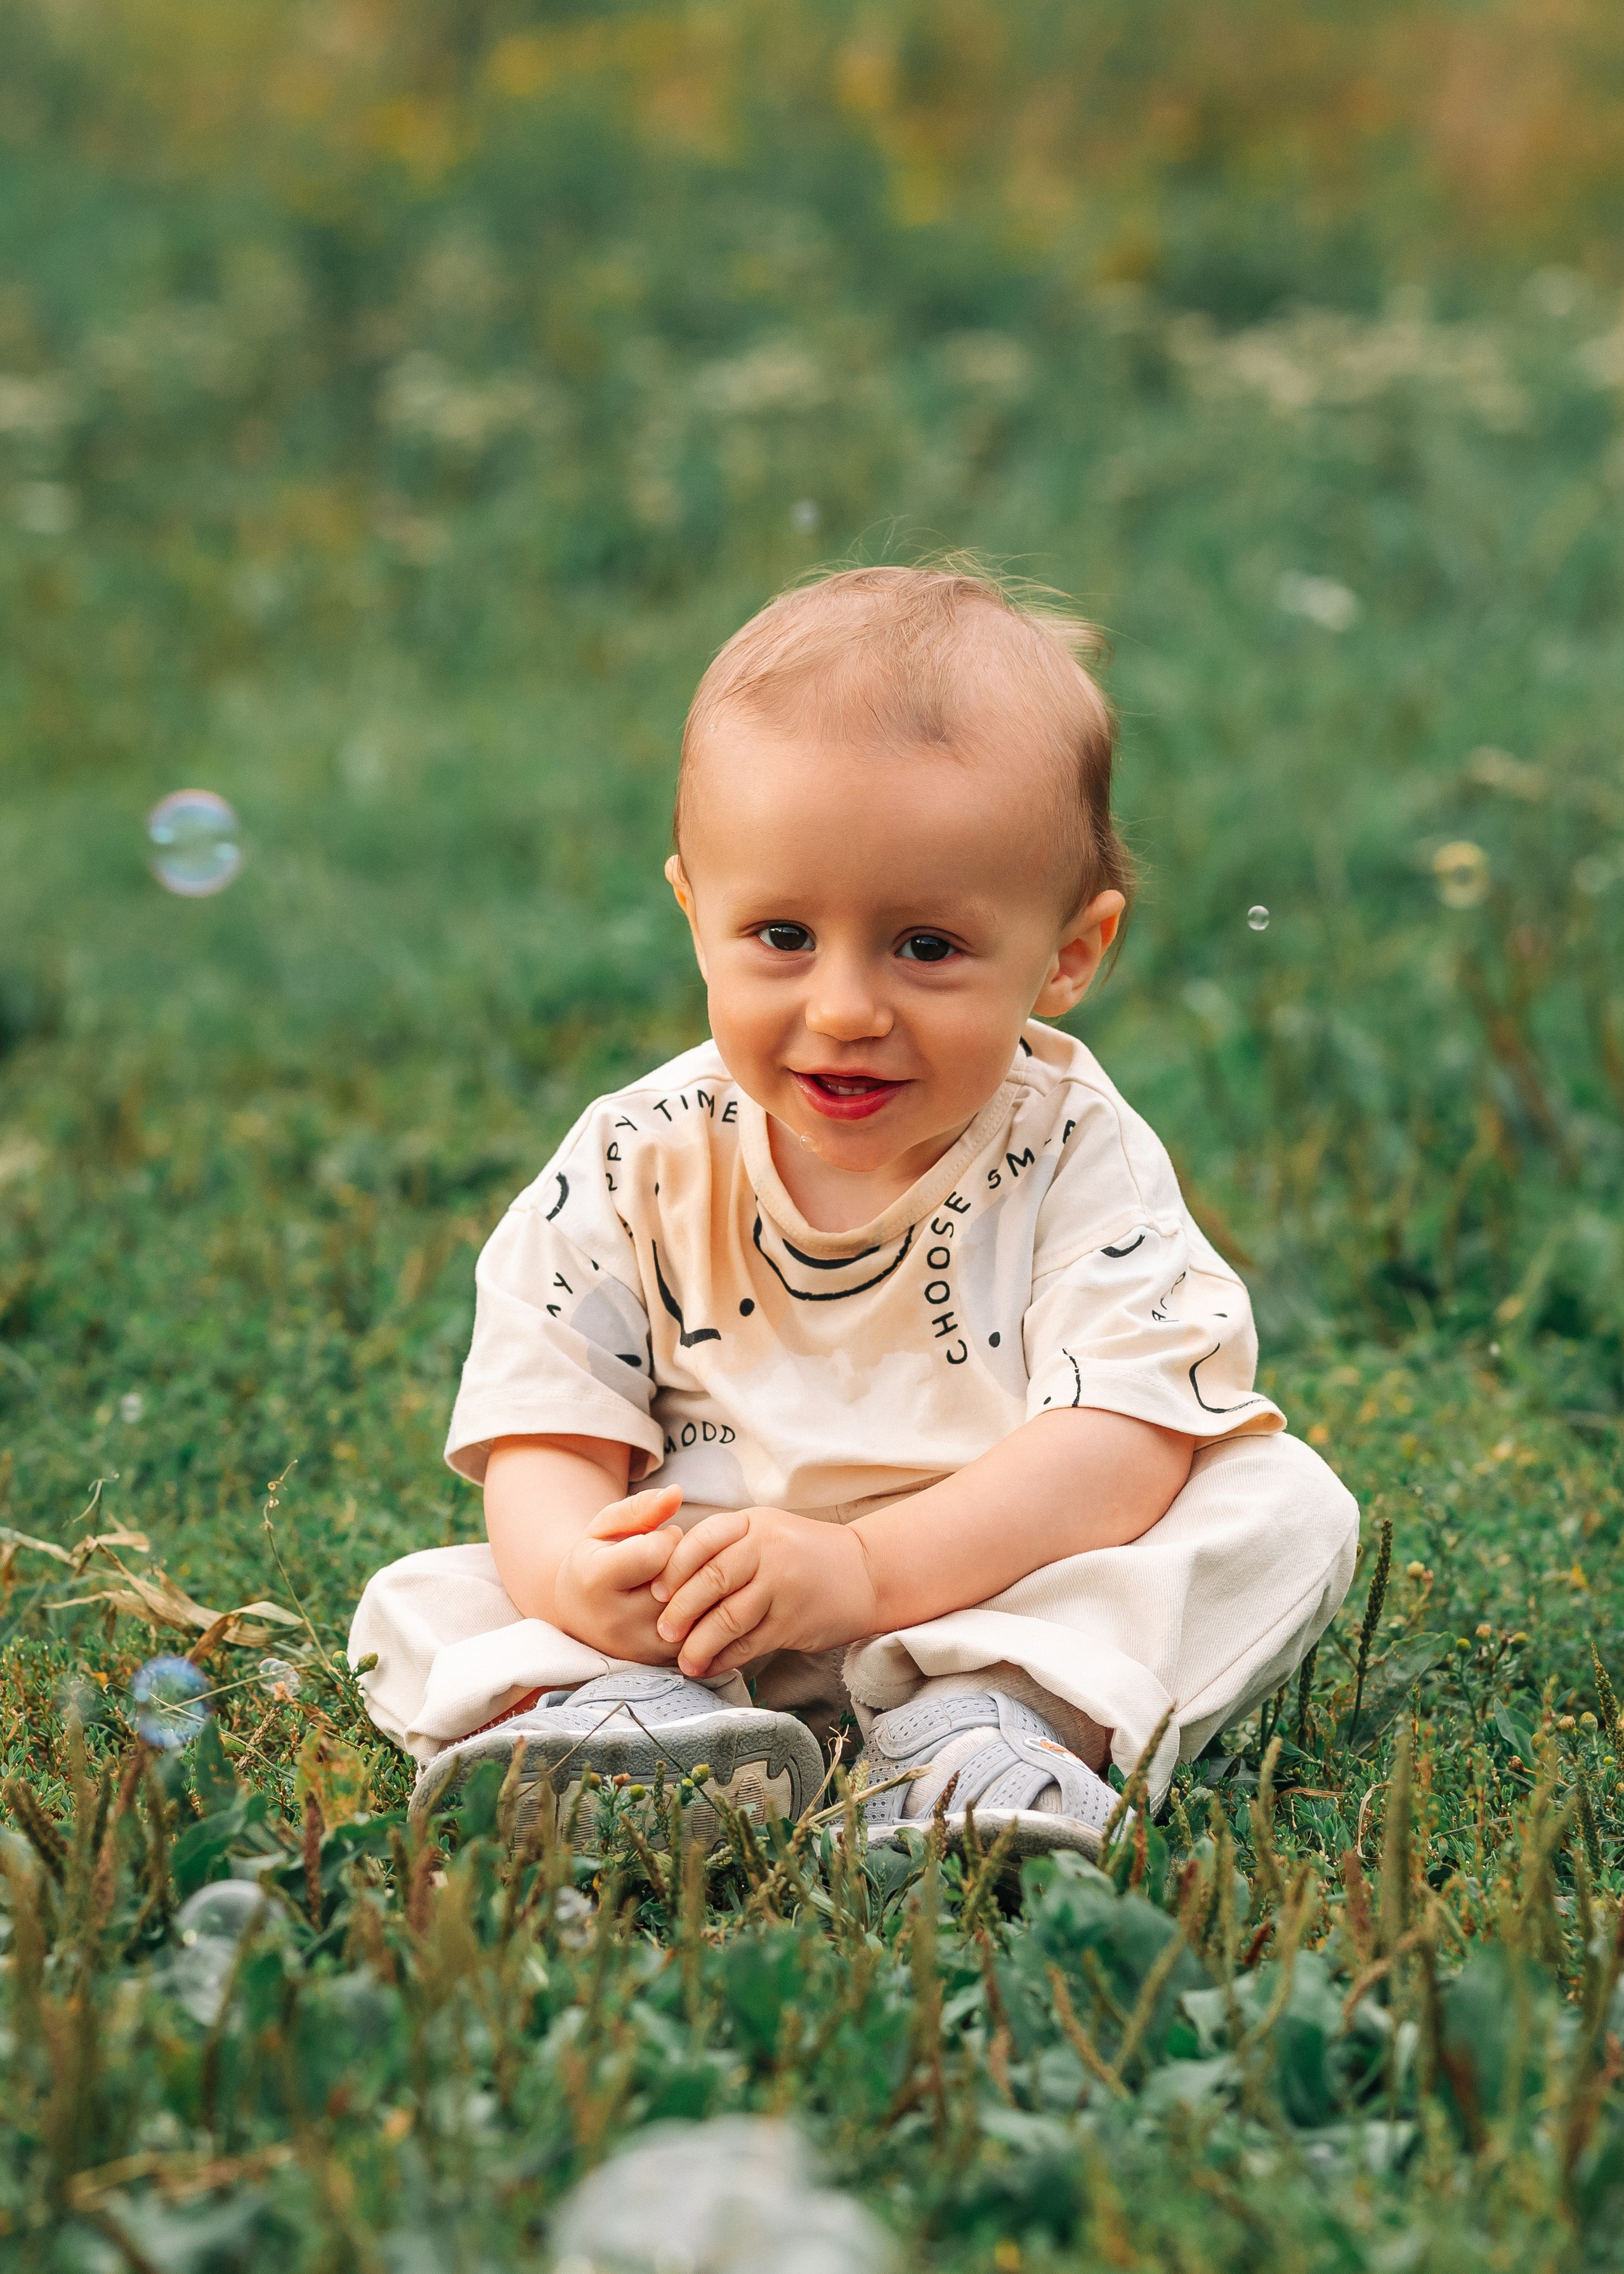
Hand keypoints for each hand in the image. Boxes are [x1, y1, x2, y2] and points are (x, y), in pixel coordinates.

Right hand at [551, 1484, 685, 1661]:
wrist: (578, 1611)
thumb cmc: (596, 1558)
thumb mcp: (606, 1525)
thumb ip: (641, 1507)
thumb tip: (676, 1492)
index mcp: (596, 1580)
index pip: (658, 1552)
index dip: (668, 1539)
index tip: (658, 1540)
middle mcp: (616, 1621)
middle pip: (680, 1583)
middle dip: (686, 1565)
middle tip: (670, 1562)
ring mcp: (639, 1648)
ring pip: (696, 1611)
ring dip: (697, 1591)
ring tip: (678, 1582)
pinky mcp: (658, 1663)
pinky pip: (701, 1634)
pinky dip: (703, 1615)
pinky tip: (689, 1602)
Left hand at [649, 1506, 879, 1676]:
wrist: (866, 1574)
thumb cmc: (803, 1555)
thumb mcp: (766, 1533)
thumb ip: (725, 1547)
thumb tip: (667, 1579)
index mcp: (754, 1523)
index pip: (702, 1541)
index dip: (673, 1568)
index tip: (657, 1592)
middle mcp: (768, 1549)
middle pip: (711, 1580)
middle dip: (680, 1610)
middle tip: (663, 1632)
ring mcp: (783, 1585)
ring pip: (728, 1617)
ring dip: (699, 1643)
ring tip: (684, 1659)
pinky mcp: (794, 1621)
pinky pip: (749, 1643)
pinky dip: (725, 1658)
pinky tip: (711, 1666)